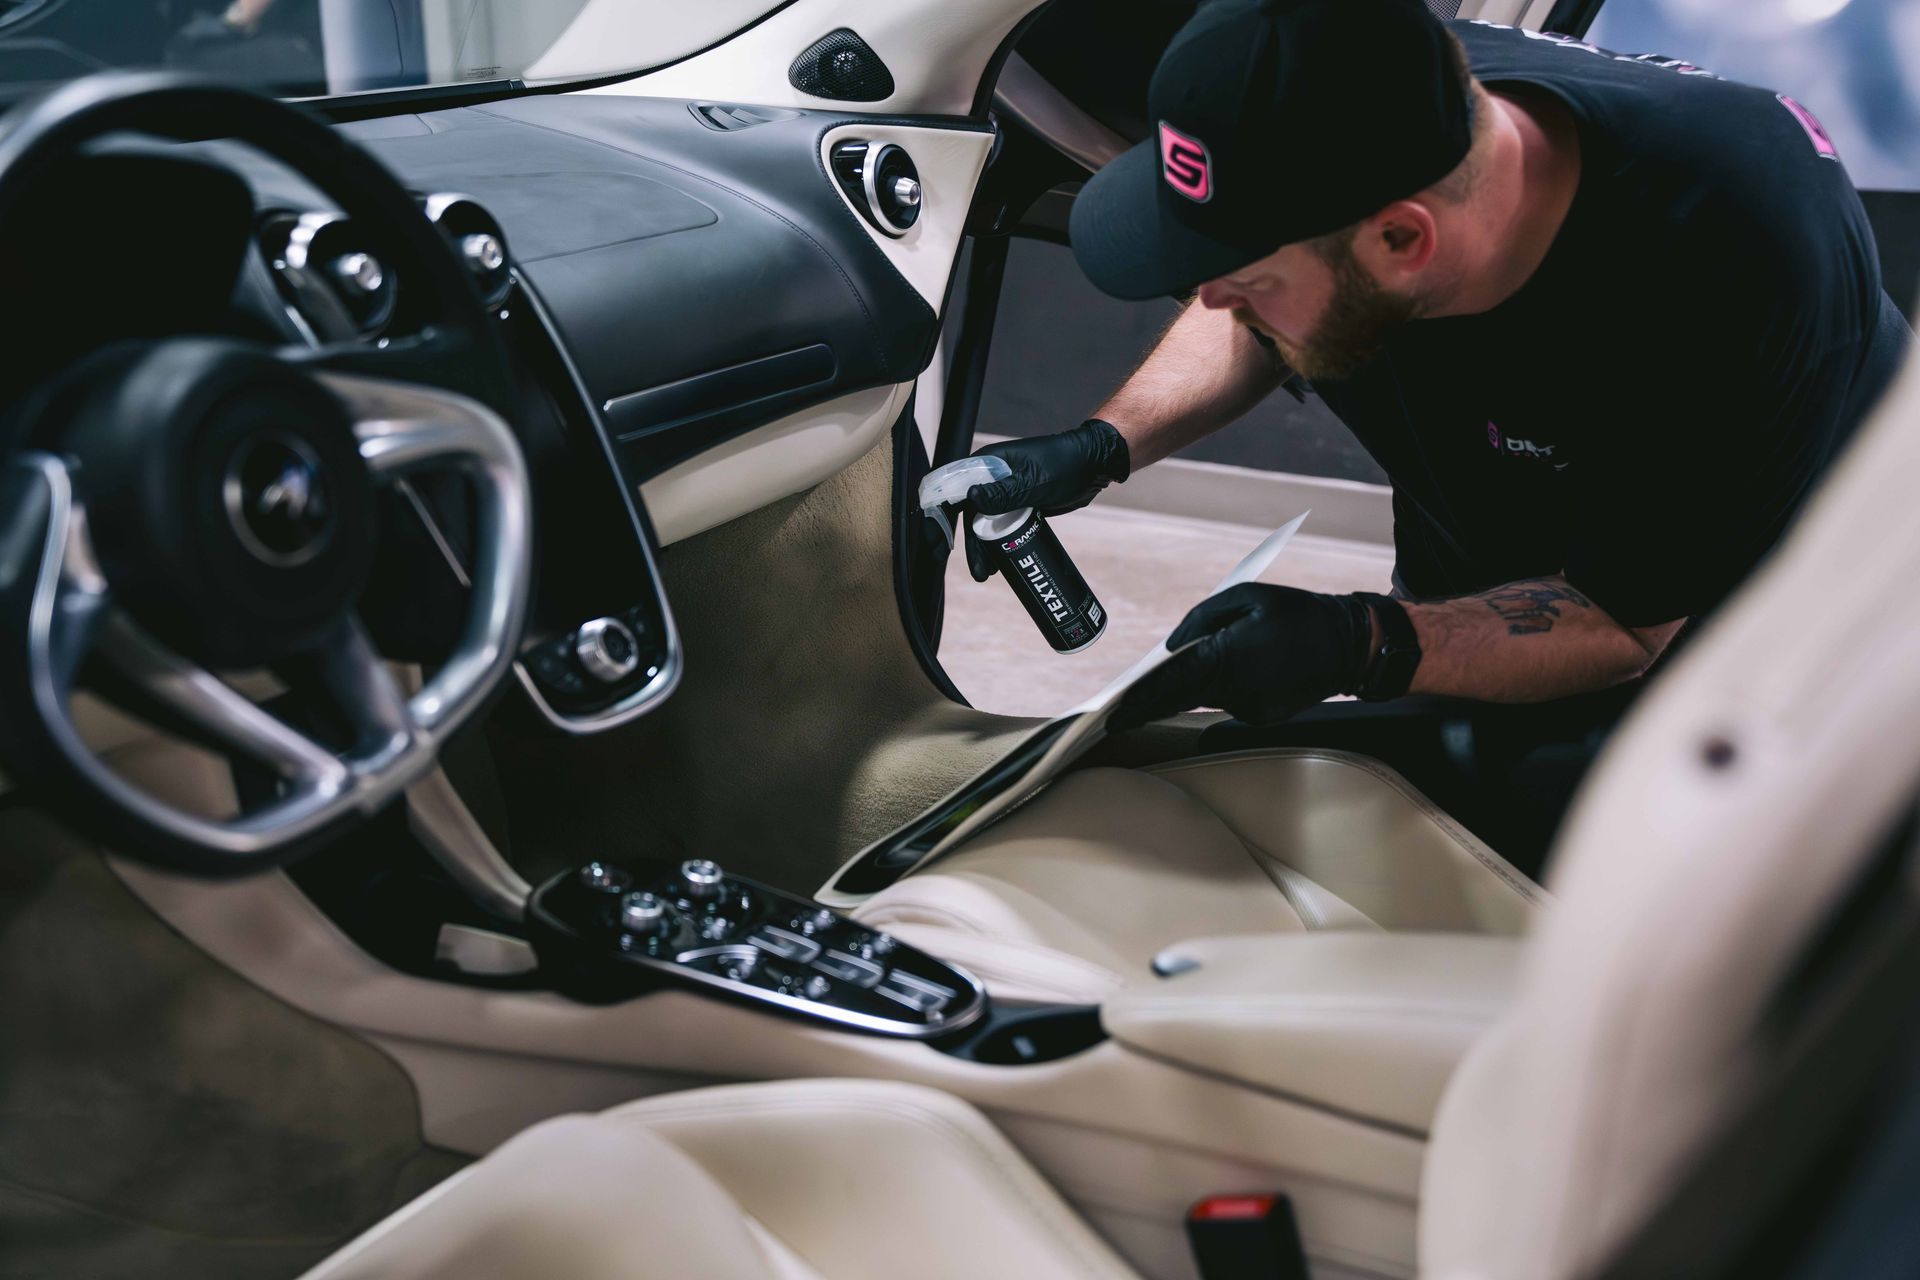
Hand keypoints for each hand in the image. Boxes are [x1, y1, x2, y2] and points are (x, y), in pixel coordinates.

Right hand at [962, 419, 1128, 581]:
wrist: (1093, 466)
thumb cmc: (1064, 464)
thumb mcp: (1032, 482)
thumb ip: (1002, 492)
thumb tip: (970, 498)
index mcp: (988, 464)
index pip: (956, 490)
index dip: (946, 517)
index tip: (946, 542)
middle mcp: (992, 477)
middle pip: (971, 514)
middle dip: (972, 544)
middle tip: (979, 569)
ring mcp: (1006, 492)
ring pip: (987, 523)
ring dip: (986, 548)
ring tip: (989, 572)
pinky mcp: (1019, 504)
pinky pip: (1003, 525)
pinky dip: (1001, 542)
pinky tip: (1001, 560)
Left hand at [1113, 584, 1372, 727]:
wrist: (1348, 645)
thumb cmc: (1295, 613)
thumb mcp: (1245, 596)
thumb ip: (1201, 620)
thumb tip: (1172, 646)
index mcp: (1228, 655)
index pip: (1171, 683)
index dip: (1140, 700)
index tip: (1113, 715)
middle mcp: (1236, 689)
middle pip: (1180, 700)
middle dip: (1149, 706)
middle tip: (1118, 716)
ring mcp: (1251, 708)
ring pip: (1205, 698)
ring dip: (1192, 687)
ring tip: (1191, 675)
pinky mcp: (1263, 717)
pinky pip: (1230, 701)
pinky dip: (1225, 687)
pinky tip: (1244, 669)